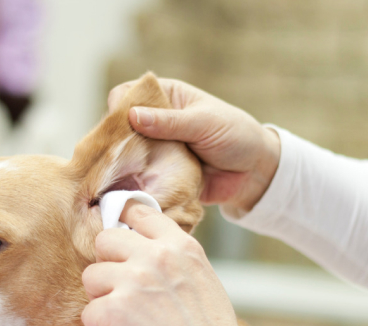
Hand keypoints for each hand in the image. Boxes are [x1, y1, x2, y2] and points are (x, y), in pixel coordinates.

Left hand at [81, 201, 260, 325]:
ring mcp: (131, 281)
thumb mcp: (202, 279)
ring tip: (121, 317)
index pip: (139, 212)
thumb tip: (144, 252)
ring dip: (100, 297)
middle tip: (118, 288)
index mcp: (180, 246)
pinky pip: (88, 312)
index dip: (124, 226)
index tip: (121, 244)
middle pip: (105, 239)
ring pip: (91, 276)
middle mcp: (154, 256)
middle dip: (107, 263)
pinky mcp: (113, 310)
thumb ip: (173, 260)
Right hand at [108, 77, 280, 212]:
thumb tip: (132, 116)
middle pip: (120, 127)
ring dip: (123, 165)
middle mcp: (156, 122)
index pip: (128, 93)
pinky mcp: (160, 175)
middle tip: (113, 156)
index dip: (119, 106)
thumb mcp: (203, 123)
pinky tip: (127, 191)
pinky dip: (135, 185)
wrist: (254, 173)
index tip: (116, 124)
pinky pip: (140, 179)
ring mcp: (156, 150)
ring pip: (127, 155)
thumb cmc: (235, 136)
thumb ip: (169, 122)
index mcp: (166, 97)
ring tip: (116, 176)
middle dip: (114, 141)